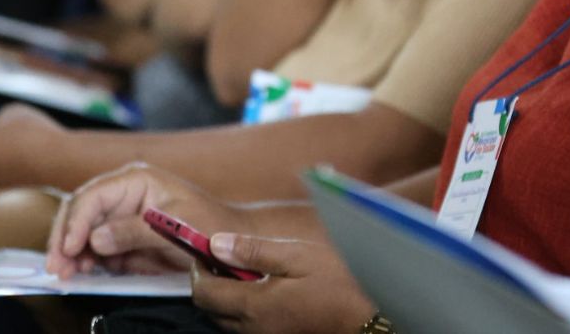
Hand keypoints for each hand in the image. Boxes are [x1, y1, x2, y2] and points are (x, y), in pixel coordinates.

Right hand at [45, 162, 243, 277]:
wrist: (227, 247)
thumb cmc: (208, 228)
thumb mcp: (174, 227)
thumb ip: (134, 230)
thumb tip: (96, 239)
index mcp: (136, 179)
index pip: (93, 196)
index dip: (76, 222)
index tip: (68, 248)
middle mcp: (123, 193)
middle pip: (80, 211)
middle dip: (65, 238)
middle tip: (57, 267)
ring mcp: (121, 216)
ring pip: (82, 232)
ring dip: (70, 253)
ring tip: (67, 274)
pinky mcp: (122, 239)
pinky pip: (95, 249)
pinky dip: (85, 261)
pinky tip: (81, 273)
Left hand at [191, 234, 375, 333]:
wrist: (370, 317)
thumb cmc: (338, 282)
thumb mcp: (296, 256)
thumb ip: (253, 252)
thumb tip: (215, 244)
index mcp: (254, 307)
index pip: (203, 293)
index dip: (198, 269)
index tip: (205, 249)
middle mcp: (253, 329)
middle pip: (210, 310)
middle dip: (209, 282)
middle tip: (224, 256)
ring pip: (225, 322)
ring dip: (225, 297)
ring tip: (243, 270)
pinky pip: (244, 328)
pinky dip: (241, 309)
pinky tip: (262, 290)